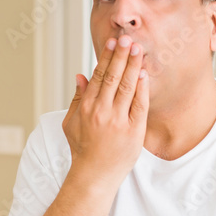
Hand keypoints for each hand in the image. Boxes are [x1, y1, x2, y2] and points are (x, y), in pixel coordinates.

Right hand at [62, 35, 149, 191]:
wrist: (94, 176)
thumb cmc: (82, 149)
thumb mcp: (71, 123)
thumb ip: (77, 98)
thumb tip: (81, 75)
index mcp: (87, 108)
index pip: (99, 76)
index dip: (107, 58)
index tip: (113, 43)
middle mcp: (102, 112)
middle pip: (114, 77)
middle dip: (122, 56)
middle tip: (128, 39)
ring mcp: (119, 121)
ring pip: (128, 87)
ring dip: (134, 66)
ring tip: (138, 50)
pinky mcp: (133, 130)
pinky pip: (140, 104)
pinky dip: (142, 88)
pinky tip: (144, 74)